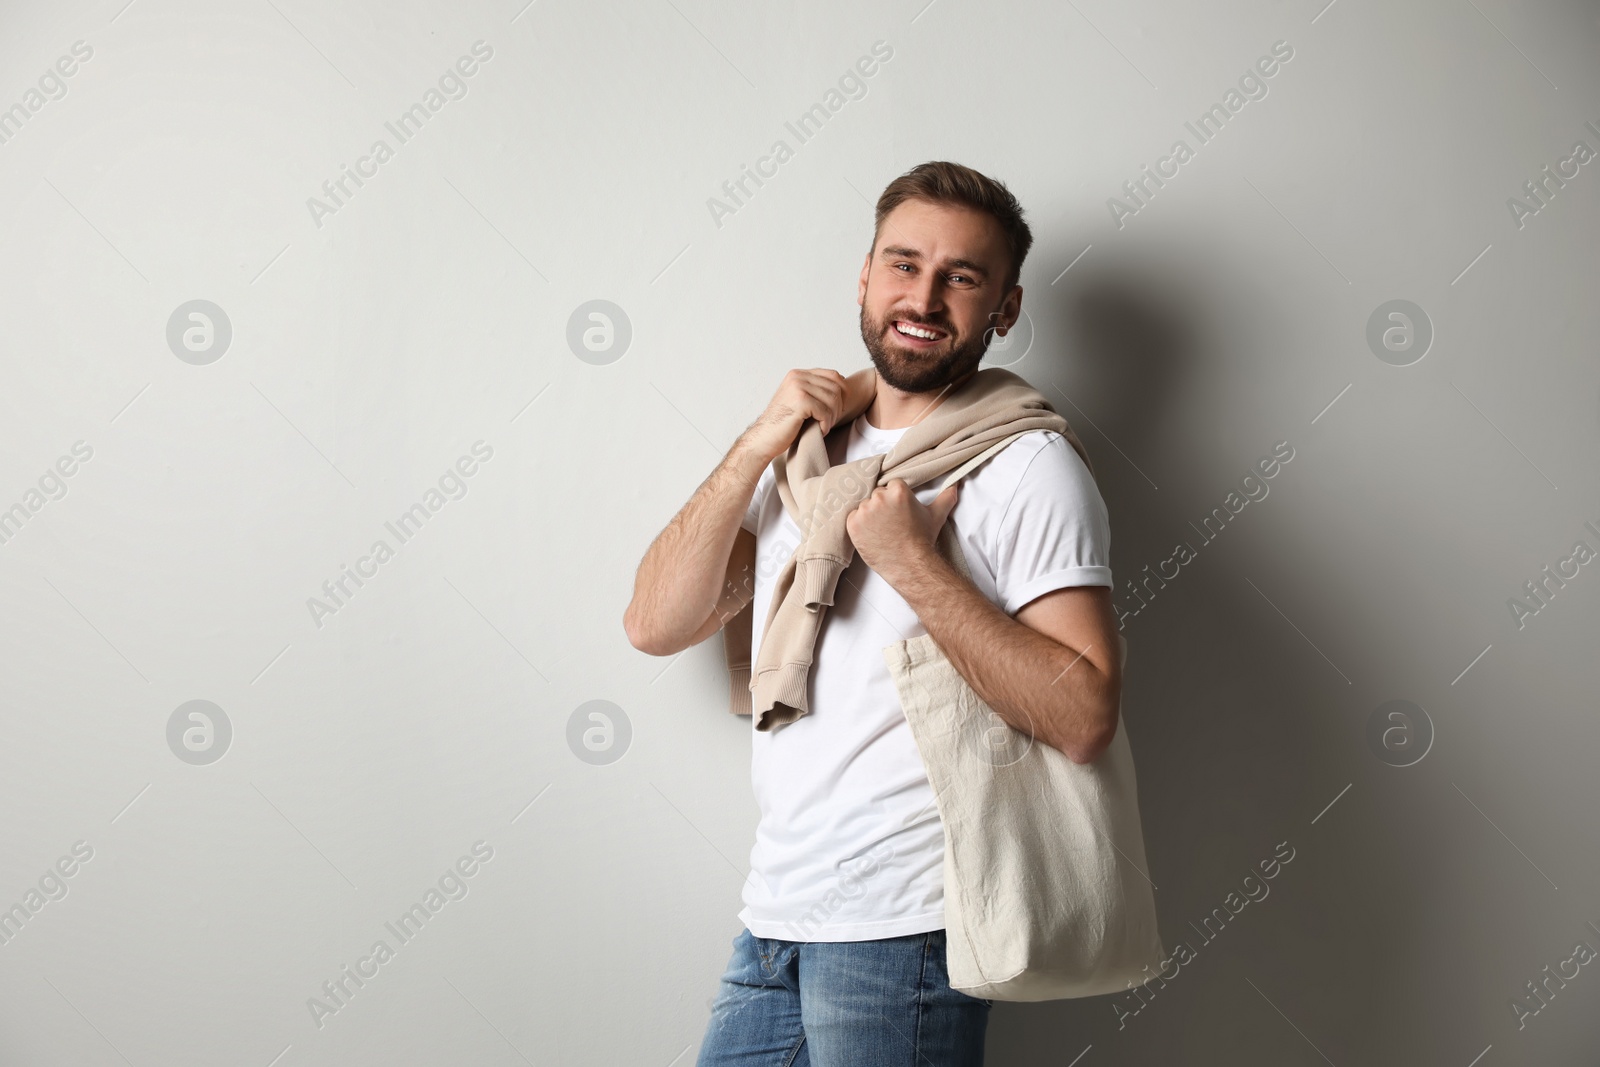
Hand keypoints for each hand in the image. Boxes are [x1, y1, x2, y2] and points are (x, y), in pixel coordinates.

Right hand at [740, 368, 875, 463]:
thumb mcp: (799, 401)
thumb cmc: (783, 425)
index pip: (833, 376)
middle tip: (829, 422)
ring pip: (833, 400)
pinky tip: (818, 431)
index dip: (842, 393)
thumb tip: (844, 385)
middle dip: (838, 408)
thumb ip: (815, 391)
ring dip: (832, 418)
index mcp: (798, 374)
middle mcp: (797, 377)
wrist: (763, 440)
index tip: (837, 410)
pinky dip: (826, 425)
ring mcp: (798, 387)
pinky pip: (826, 412)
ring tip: (822, 427)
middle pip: (836, 387)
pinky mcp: (800, 401)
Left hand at [846, 479, 958, 587]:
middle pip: (877, 495)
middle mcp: (879, 498)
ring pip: (865, 506)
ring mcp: (864, 511)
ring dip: (871, 515)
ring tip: (883, 530)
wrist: (909, 564)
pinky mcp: (853, 524)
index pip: (892, 486)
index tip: (900, 511)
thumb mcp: (936, 516)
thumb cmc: (922, 540)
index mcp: (898, 491)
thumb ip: (945, 498)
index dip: (896, 499)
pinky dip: (859, 525)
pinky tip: (872, 534)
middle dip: (883, 506)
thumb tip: (955, 487)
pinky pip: (852, 518)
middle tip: (892, 522)